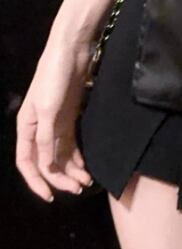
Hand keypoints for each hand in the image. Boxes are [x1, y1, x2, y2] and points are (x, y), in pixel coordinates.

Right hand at [15, 41, 93, 201]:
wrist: (71, 52)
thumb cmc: (54, 77)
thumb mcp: (48, 108)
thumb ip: (46, 137)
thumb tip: (47, 165)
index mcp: (26, 127)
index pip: (27, 162)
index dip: (36, 181)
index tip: (50, 197)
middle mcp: (39, 128)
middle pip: (47, 161)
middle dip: (60, 178)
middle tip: (78, 189)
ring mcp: (56, 122)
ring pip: (61, 154)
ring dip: (72, 169)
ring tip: (86, 181)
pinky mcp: (71, 115)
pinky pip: (71, 142)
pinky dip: (78, 155)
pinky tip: (86, 165)